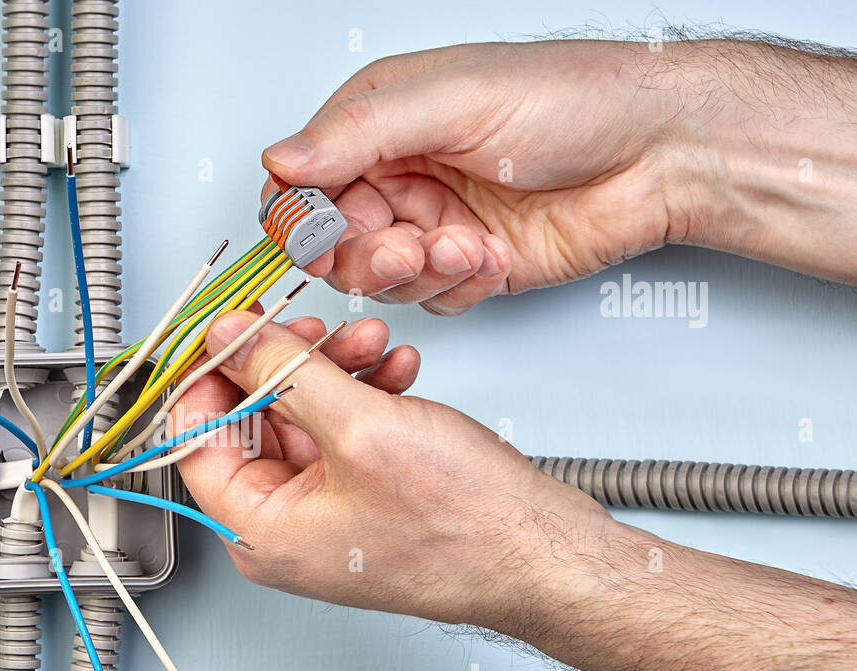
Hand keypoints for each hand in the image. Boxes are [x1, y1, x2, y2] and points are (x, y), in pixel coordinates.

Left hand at [173, 311, 613, 629]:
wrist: (543, 557)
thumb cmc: (466, 528)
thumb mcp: (361, 428)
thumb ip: (283, 373)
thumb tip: (229, 341)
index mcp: (258, 532)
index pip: (194, 441)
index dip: (209, 377)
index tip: (229, 331)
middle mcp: (283, 529)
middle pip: (250, 423)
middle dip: (285, 364)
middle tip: (311, 327)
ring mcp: (325, 516)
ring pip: (302, 419)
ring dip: (332, 371)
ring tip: (372, 344)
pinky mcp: (364, 500)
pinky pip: (342, 434)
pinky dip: (363, 395)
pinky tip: (395, 371)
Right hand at [261, 40, 693, 313]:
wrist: (662, 150)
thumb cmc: (574, 99)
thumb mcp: (454, 99)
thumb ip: (358, 132)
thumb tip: (281, 160)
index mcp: (381, 123)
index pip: (302, 186)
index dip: (306, 220)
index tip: (327, 234)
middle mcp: (400, 175)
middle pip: (335, 245)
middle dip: (370, 255)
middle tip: (408, 247)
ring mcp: (433, 223)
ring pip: (382, 280)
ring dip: (423, 271)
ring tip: (469, 244)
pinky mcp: (469, 267)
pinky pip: (434, 301)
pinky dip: (462, 287)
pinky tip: (497, 255)